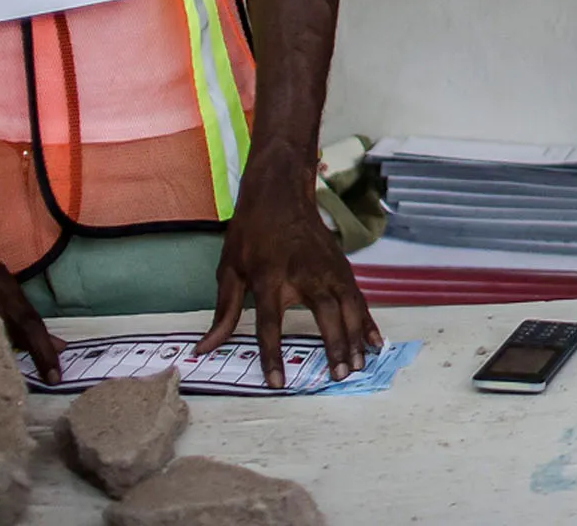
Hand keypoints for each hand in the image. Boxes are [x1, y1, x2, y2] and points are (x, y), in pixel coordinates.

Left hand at [195, 173, 380, 387]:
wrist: (281, 193)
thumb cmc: (250, 233)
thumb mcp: (229, 270)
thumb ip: (223, 314)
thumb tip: (203, 349)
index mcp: (269, 278)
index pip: (271, 324)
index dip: (273, 355)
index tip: (279, 382)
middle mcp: (304, 274)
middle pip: (324, 315)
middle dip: (334, 346)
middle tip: (338, 376)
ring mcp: (328, 269)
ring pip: (349, 307)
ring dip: (355, 337)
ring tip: (359, 365)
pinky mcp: (342, 267)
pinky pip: (359, 298)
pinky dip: (367, 320)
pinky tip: (373, 341)